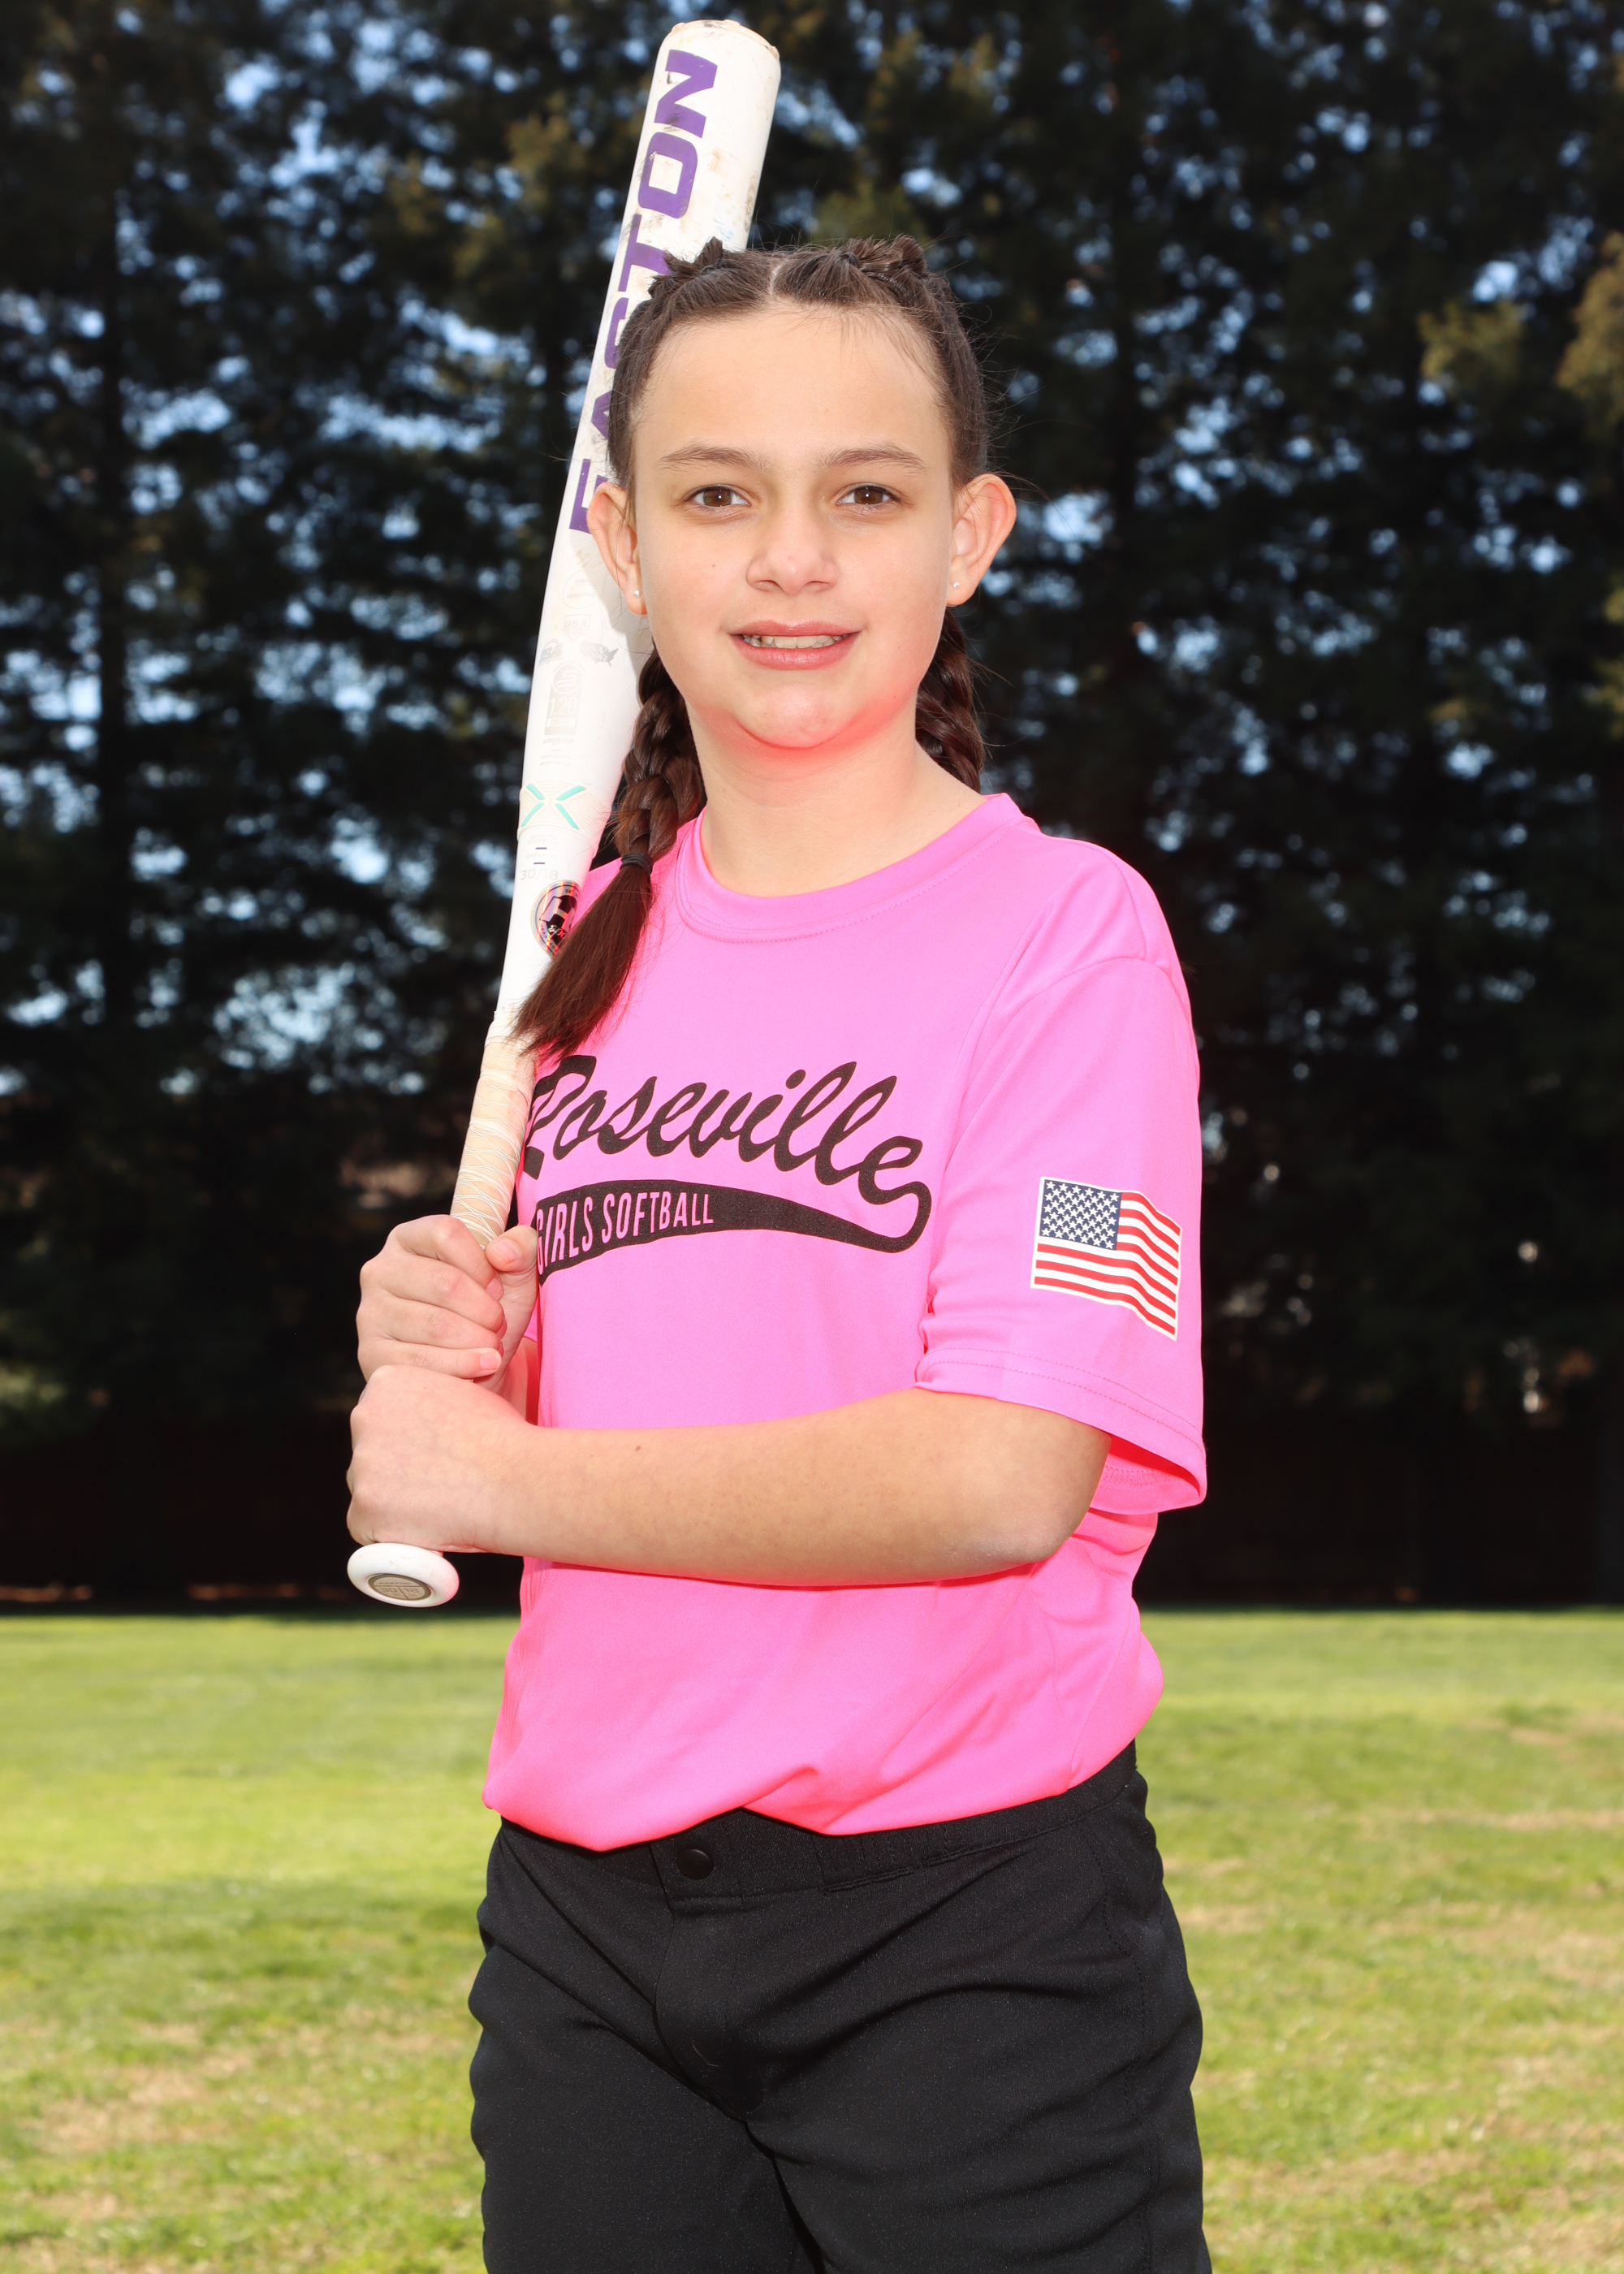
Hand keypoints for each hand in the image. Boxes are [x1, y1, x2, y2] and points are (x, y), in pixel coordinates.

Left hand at [346, 1364, 529, 1551]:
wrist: (515, 1478)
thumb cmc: (500, 1438)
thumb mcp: (459, 1394)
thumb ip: (427, 1404)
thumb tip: (421, 1426)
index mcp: (385, 1382)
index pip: (379, 1416)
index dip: (405, 1439)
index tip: (430, 1453)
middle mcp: (364, 1416)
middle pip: (369, 1451)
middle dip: (393, 1468)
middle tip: (434, 1482)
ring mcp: (362, 1463)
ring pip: (368, 1489)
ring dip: (392, 1500)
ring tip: (437, 1503)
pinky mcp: (364, 1507)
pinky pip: (366, 1526)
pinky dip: (390, 1533)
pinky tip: (424, 1526)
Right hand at [356, 1215, 536, 1385]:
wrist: (470, 1367)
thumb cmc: (486, 1312)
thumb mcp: (513, 1277)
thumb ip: (520, 1249)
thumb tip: (502, 1252)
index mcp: (409, 1237)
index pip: (446, 1233)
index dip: (482, 1264)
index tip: (497, 1289)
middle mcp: (381, 1269)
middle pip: (444, 1282)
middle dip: (485, 1310)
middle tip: (499, 1324)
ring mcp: (371, 1312)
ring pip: (436, 1324)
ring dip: (477, 1339)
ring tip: (493, 1346)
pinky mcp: (372, 1352)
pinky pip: (422, 1360)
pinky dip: (462, 1365)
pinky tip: (484, 1364)